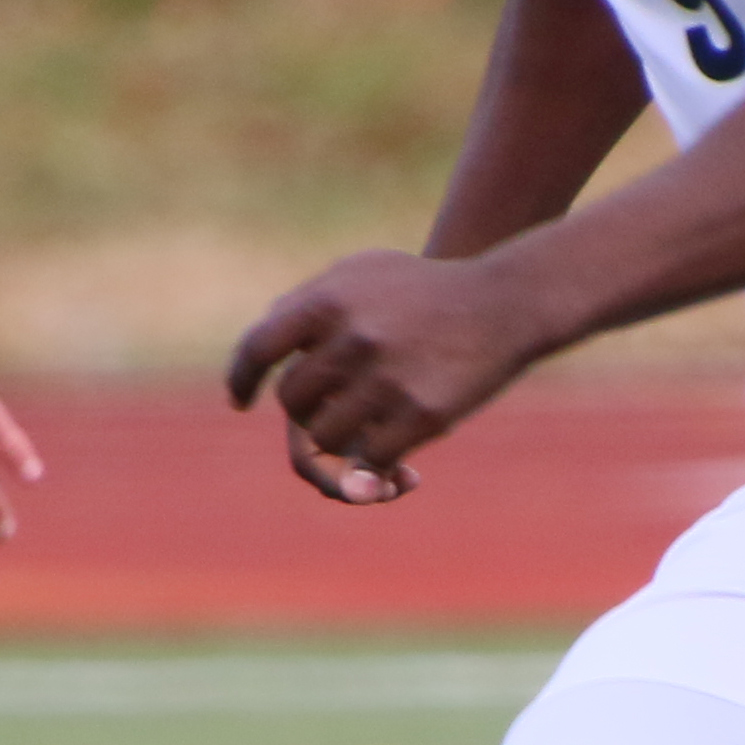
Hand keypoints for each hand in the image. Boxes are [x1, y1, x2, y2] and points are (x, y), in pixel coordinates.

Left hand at [226, 248, 550, 505]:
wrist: (503, 303)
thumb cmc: (422, 291)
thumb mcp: (361, 273)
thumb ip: (306, 305)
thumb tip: (257, 359)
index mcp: (330, 299)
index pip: (259, 346)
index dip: (242, 377)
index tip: (242, 401)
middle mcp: (354, 337)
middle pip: (294, 401)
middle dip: (310, 409)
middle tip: (339, 408)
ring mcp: (387, 378)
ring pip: (326, 437)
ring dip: (343, 440)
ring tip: (373, 428)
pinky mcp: (421, 414)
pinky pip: (370, 460)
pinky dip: (378, 470)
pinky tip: (405, 470)